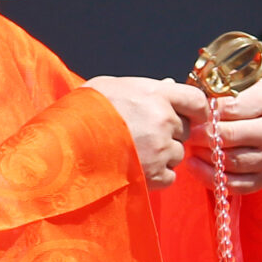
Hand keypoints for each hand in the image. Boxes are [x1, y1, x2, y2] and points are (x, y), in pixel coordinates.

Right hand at [85, 76, 208, 188]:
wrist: (64, 145)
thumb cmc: (82, 112)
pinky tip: (135, 168)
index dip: (197, 110)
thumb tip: (167, 84)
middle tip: (145, 135)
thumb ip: (143, 86)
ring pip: (177, 154)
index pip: (197, 101)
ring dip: (163, 156)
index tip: (191, 116)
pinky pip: (169, 177)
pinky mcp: (153, 175)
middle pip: (185, 130)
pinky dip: (156, 176)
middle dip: (171, 133)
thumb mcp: (110, 85)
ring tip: (135, 152)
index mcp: (156, 94)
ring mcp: (160, 149)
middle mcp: (163, 120)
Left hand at [187, 80, 261, 193]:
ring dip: (204, 155)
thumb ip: (212, 86)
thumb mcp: (233, 87)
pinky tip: (193, 164)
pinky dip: (209, 176)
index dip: (205, 111)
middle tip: (187, 133)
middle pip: (230, 135)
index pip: (230, 107)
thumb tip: (180, 92)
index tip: (190, 113)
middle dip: (203, 135)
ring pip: (231, 161)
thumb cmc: (241, 101)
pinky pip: (234, 184)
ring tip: (190, 147)